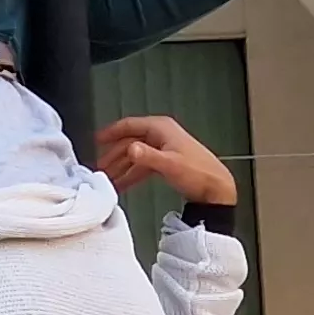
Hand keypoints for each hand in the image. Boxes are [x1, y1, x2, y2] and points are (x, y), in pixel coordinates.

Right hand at [95, 115, 236, 206]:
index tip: (97, 140)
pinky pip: (143, 166)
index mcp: (161, 129)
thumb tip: (130, 149)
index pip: (129, 125)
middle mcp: (161, 135)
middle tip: (100, 167)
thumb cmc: (198, 174)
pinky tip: (122, 184)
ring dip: (121, 167)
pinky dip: (132, 174)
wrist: (216, 189)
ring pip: (135, 155)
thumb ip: (148, 157)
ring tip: (108, 179)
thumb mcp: (170, 165)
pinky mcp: (166, 162)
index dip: (111, 132)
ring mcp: (164, 148)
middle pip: (130, 142)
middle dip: (114, 155)